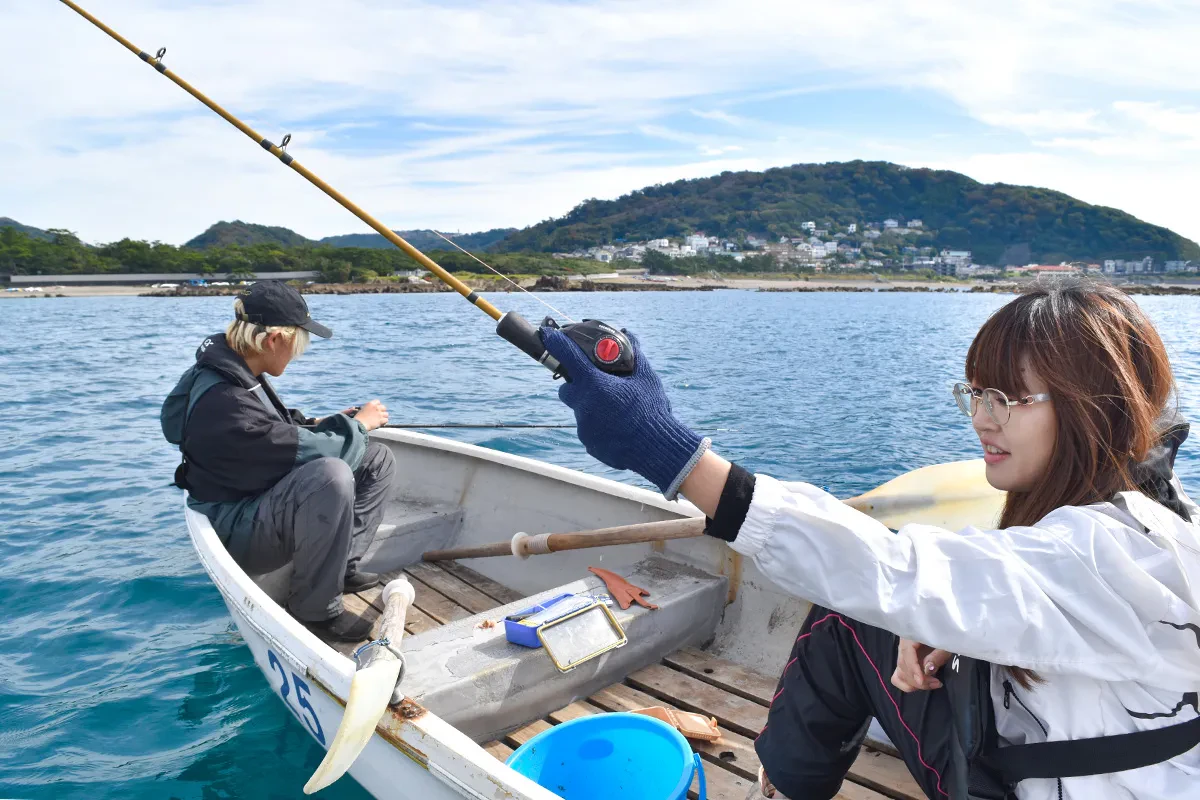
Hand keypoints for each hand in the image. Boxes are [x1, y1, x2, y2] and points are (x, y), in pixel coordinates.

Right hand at [352, 399, 388, 430]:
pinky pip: (386, 420)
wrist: (359, 424)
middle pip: (384, 407)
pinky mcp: (381, 420)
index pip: (378, 402)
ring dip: (384, 417)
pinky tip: (381, 423)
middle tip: (379, 415)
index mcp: (370, 404)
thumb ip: (365, 409)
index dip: (378, 405)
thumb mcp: (360, 410)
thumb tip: (359, 409)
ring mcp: (379, 414)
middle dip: (382, 411)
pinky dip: (384, 422)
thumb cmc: (358, 419)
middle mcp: (376, 408)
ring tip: (380, 420)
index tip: (376, 409)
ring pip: (386, 414)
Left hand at [540, 327, 708, 498]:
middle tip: (596, 384)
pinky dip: (599, 426)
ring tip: (615, 410)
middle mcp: (583, 405)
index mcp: (595, 384)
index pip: (568, 357)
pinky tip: (617, 427)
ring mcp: (584, 427)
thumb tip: (629, 334)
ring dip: (591, 407)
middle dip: (576, 385)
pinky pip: (588, 430)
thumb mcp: (646, 377)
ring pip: (580, 411)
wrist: (656, 449)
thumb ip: (635, 353)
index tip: (547, 335)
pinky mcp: (588, 444)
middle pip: (566, 389)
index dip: (555, 343)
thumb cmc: (652, 410)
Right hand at [891, 638, 950, 691]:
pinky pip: (899, 675)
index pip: (906, 653)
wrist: (943, 631)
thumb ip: (937, 656)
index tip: (921, 681)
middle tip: (936, 683)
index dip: (913, 669)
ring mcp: (903, 654)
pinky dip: (908, 683)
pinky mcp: (905, 662)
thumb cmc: (945, 635)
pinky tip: (921, 684)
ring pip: (900, 673)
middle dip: (918, 679)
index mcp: (911, 636)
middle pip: (903, 665)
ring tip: (933, 684)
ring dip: (915, 683)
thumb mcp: (945, 644)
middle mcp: (903, 645)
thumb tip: (927, 670)